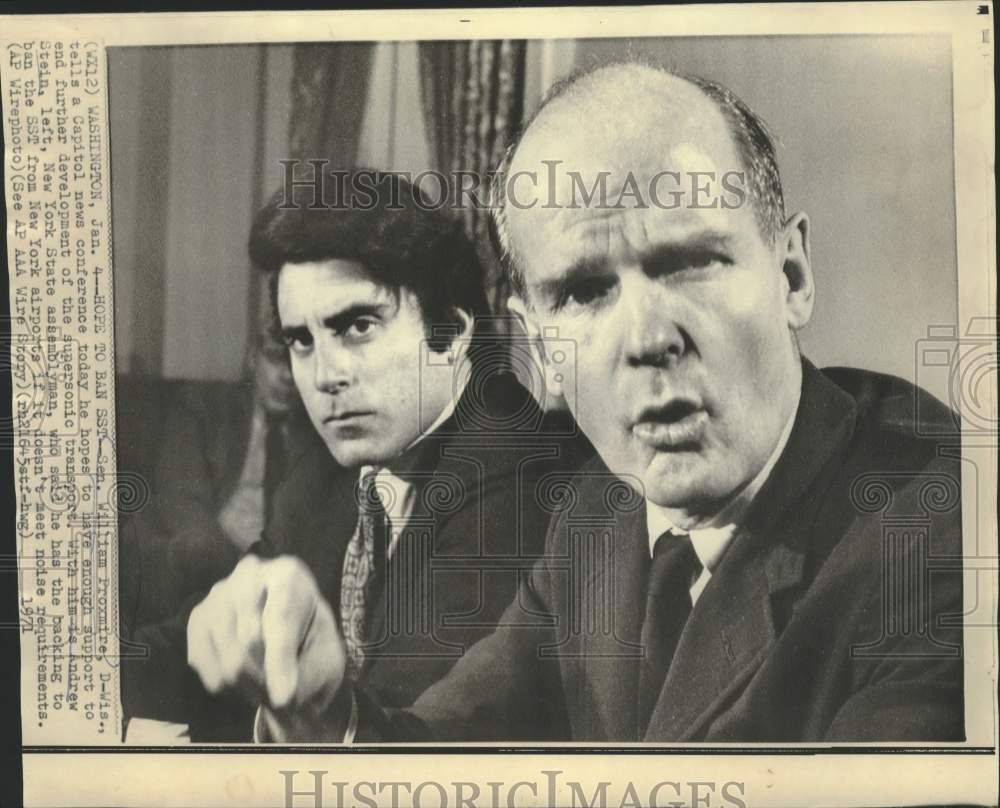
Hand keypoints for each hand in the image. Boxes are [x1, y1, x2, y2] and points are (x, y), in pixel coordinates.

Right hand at [187, 555, 345, 713]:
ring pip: (226, 658)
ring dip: (248, 686)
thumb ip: (306, 675)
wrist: (288, 637)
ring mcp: (218, 594)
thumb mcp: (325, 661)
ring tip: (267, 684)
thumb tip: (281, 699)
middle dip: (265, 678)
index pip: (280, 617)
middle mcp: (249, 574)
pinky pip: (205, 666)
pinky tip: (244, 678)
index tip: (285, 698)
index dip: (280, 661)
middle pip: (249, 639)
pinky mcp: (197, 618)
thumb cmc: (311, 647)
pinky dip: (226, 686)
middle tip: (282, 697)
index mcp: (289, 574)